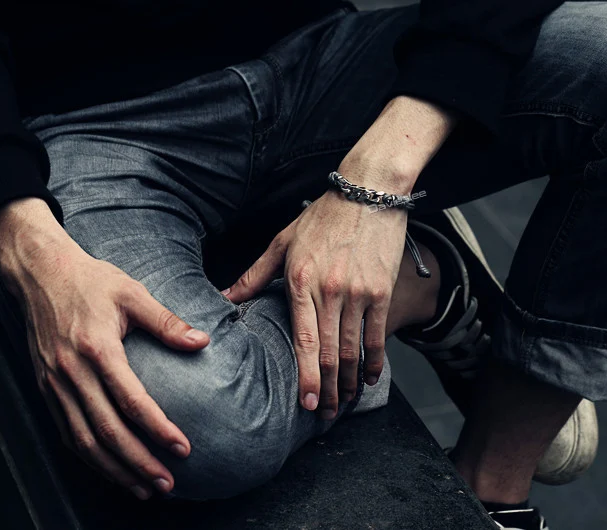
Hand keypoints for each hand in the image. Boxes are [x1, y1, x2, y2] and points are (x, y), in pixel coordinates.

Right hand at [0, 199, 209, 499]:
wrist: (40, 273)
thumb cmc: (91, 281)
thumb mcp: (132, 293)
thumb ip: (167, 321)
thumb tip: (202, 342)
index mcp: (97, 349)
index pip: (131, 401)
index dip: (158, 429)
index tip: (183, 448)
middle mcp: (71, 372)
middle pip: (106, 432)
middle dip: (138, 463)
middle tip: (166, 483)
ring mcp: (55, 384)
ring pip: (83, 441)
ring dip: (114, 469)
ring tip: (142, 488)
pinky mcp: (46, 388)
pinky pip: (66, 433)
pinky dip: (89, 458)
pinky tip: (110, 469)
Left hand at [223, 189, 406, 418]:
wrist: (368, 192)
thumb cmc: (323, 216)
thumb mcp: (282, 241)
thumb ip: (254, 275)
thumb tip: (224, 298)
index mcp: (301, 281)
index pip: (303, 340)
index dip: (306, 376)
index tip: (306, 403)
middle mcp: (331, 291)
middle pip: (330, 353)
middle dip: (329, 390)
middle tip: (325, 414)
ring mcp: (359, 293)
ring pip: (354, 349)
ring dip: (351, 382)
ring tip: (345, 403)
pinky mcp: (381, 290)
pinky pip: (377, 334)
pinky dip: (375, 361)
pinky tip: (370, 378)